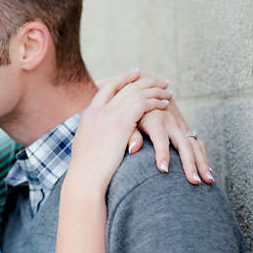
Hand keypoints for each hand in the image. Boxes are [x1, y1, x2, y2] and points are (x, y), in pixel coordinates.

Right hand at [67, 69, 170, 192]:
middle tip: (158, 80)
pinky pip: (143, 103)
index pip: (108, 88)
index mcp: (89, 115)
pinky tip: (166, 103)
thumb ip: (94, 138)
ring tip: (168, 89)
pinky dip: (156, 101)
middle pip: (124, 85)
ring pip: (136, 91)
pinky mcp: (121, 123)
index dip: (123, 79)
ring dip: (154, 89)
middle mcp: (99, 110)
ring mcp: (109, 115)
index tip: (136, 74)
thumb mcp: (85, 148)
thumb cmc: (85, 172)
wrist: (84, 178)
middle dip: (143, 80)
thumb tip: (96, 141)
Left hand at [121, 72, 211, 184]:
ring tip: (208, 181)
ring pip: (195, 145)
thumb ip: (131, 133)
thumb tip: (133, 149)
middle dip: (190, 164)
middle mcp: (172, 123)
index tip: (163, 170)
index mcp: (155, 121)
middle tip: (194, 182)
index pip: (160, 139)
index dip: (162, 153)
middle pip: (184, 144)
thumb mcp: (129, 117)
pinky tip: (208, 171)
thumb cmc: (134, 108)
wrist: (149, 88)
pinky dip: (204, 157)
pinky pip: (198, 144)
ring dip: (203, 163)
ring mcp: (181, 126)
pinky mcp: (186, 128)